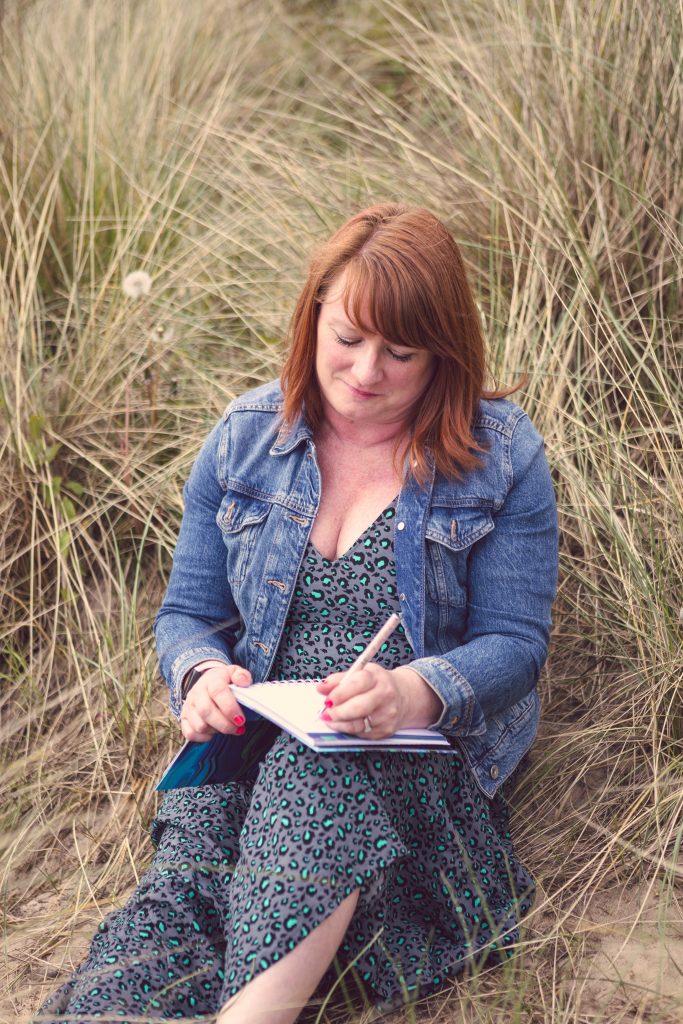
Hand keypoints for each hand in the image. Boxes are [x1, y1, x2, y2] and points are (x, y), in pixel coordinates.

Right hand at [180, 662, 251, 742]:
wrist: (207, 682)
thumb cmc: (224, 681)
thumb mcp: (234, 674)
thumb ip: (242, 676)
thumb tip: (243, 682)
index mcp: (211, 680)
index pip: (217, 691)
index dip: (230, 708)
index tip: (240, 719)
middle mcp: (197, 692)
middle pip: (206, 711)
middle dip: (224, 725)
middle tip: (238, 728)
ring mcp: (189, 706)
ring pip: (199, 725)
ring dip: (216, 731)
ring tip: (226, 726)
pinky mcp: (184, 718)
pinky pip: (190, 734)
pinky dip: (204, 737)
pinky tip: (214, 732)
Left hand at [316, 663, 442, 737]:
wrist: (404, 696)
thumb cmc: (377, 683)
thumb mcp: (360, 673)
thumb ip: (339, 680)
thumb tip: (321, 687)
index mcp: (377, 677)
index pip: (357, 684)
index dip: (339, 693)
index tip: (327, 698)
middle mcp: (385, 696)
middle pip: (358, 707)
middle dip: (337, 712)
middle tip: (325, 713)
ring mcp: (387, 715)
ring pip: (357, 725)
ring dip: (339, 724)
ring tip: (330, 719)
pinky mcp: (385, 731)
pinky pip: (361, 733)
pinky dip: (349, 730)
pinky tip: (345, 724)